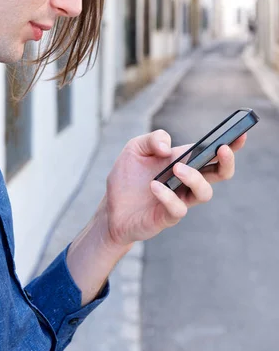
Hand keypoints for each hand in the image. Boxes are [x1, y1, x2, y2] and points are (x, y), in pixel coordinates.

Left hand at [103, 129, 246, 248]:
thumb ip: (153, 139)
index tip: (240, 132)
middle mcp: (187, 181)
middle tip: (221, 149)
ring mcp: (180, 200)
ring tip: (177, 168)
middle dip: (226, 162)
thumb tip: (168, 147)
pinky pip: (178, 209)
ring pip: (204, 193)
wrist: (110, 206)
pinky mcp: (167, 217)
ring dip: (194, 178)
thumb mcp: (135, 148)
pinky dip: (167, 195)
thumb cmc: (127, 176)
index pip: (212, 153)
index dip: (231, 144)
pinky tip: (154, 186)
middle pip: (219, 174)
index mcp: (184, 161)